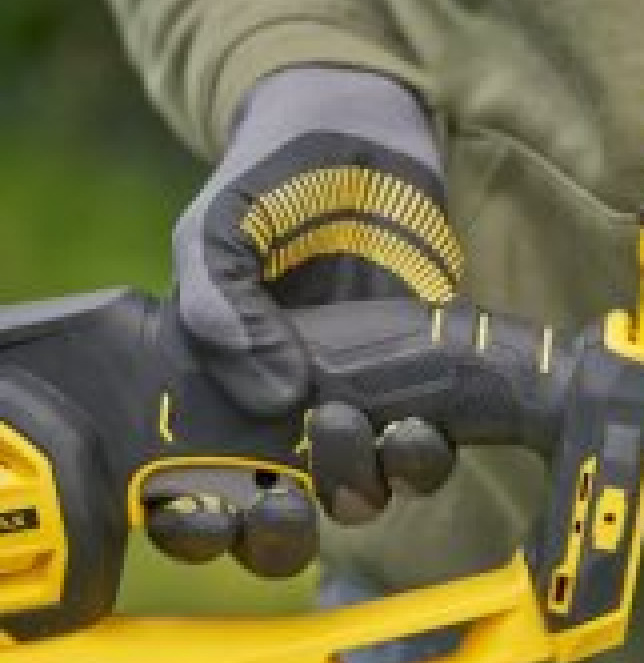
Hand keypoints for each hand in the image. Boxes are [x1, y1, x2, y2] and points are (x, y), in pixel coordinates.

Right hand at [151, 67, 462, 575]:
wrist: (362, 134)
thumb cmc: (274, 183)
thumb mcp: (218, 229)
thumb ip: (217, 303)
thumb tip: (277, 395)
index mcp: (216, 390)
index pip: (194, 492)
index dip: (197, 524)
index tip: (213, 509)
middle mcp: (286, 414)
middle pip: (281, 519)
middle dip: (284, 528)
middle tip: (288, 492)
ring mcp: (359, 402)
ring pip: (363, 493)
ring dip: (368, 485)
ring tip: (375, 432)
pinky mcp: (427, 383)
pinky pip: (429, 448)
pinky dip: (428, 452)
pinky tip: (423, 421)